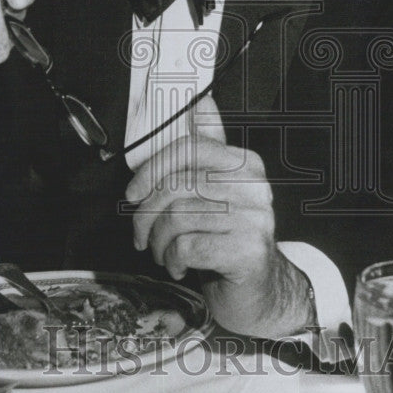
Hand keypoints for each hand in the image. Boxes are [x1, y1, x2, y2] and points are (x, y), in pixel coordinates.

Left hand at [126, 96, 315, 337]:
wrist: (259, 290)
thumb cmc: (228, 237)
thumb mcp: (217, 190)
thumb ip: (209, 147)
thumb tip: (202, 102)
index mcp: (246, 165)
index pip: (190, 149)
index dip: (152, 169)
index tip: (133, 193)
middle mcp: (255, 189)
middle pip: (177, 187)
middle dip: (147, 214)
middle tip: (140, 234)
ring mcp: (256, 221)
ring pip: (177, 218)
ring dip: (158, 242)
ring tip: (161, 252)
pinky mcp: (249, 253)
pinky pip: (188, 247)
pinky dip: (173, 260)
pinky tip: (180, 265)